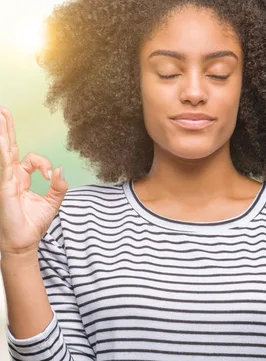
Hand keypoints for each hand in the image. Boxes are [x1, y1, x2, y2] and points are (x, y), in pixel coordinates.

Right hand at [0, 107, 67, 255]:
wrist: (23, 242)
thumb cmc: (33, 224)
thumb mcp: (52, 202)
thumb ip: (59, 186)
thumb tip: (61, 170)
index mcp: (20, 178)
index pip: (30, 159)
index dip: (44, 163)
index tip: (51, 176)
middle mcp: (9, 176)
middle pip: (8, 147)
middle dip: (5, 128)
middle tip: (3, 110)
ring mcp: (4, 181)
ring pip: (2, 152)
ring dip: (1, 133)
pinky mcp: (4, 187)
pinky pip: (3, 167)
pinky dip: (2, 153)